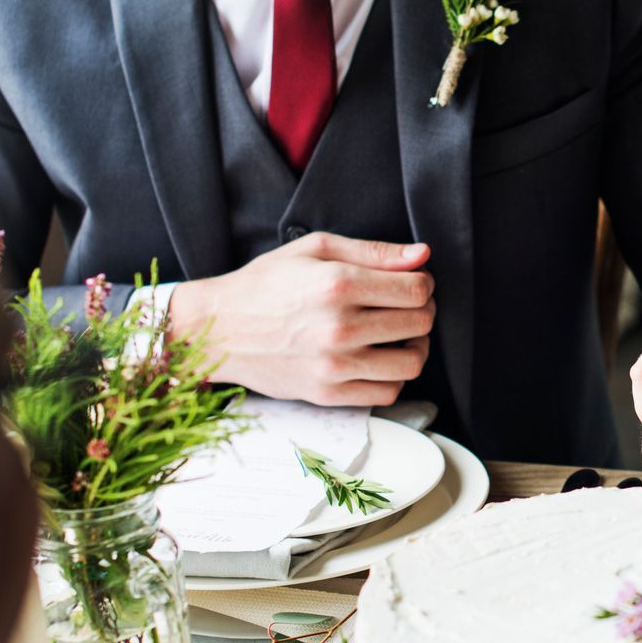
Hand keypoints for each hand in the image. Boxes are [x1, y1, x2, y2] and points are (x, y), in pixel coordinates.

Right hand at [168, 233, 434, 406]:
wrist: (218, 328)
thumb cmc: (265, 283)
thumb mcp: (315, 249)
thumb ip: (374, 251)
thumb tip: (423, 255)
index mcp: (337, 284)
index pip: (417, 289)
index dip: (423, 283)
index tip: (412, 282)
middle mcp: (339, 326)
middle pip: (420, 322)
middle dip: (423, 310)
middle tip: (407, 305)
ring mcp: (334, 365)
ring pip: (412, 362)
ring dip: (417, 346)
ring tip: (402, 335)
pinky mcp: (327, 393)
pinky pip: (388, 392)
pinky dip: (395, 376)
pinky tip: (381, 358)